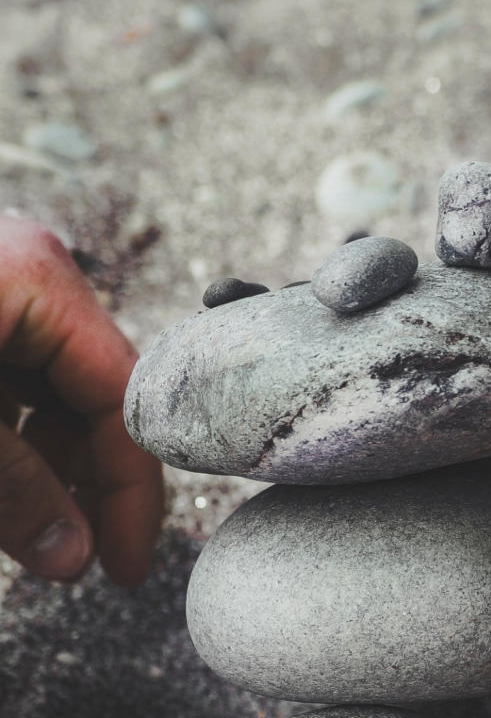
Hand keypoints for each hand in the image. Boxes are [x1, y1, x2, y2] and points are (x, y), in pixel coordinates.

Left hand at [0, 216, 162, 585]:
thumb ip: (12, 490)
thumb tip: (73, 559)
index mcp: (41, 281)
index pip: (123, 401)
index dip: (130, 492)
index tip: (124, 565)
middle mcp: (37, 272)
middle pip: (94, 396)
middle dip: (85, 483)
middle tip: (77, 559)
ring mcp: (4, 282)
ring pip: (53, 390)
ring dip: (46, 463)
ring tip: (34, 529)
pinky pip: (17, 374)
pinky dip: (12, 433)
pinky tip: (8, 479)